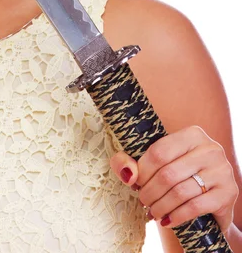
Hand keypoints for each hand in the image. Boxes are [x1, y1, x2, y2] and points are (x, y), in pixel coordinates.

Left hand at [110, 125, 238, 233]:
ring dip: (160, 206)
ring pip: (180, 191)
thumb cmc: (179, 176)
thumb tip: (126, 174)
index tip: (135, 184)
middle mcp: (210, 148)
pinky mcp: (228, 193)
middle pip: (168, 173)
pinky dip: (176, 216)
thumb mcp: (157, 163)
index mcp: (192, 134)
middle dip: (150, 192)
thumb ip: (131, 162)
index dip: (142, 171)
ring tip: (152, 212)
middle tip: (143, 201)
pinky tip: (167, 220)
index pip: (158, 152)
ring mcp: (222, 170)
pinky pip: (195, 206)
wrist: (211, 199)